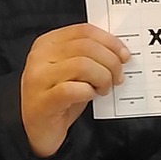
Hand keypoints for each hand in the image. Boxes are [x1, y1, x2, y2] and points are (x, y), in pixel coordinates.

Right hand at [20, 23, 128, 158]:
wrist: (36, 129)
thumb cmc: (59, 97)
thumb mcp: (73, 70)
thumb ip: (90, 56)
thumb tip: (120, 52)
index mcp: (48, 43)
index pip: (84, 31)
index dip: (110, 41)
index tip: (124, 55)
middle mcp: (40, 56)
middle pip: (86, 47)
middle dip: (110, 62)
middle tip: (117, 77)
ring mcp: (39, 78)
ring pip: (82, 65)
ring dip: (102, 78)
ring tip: (103, 88)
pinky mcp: (43, 101)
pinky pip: (73, 89)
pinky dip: (89, 92)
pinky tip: (90, 96)